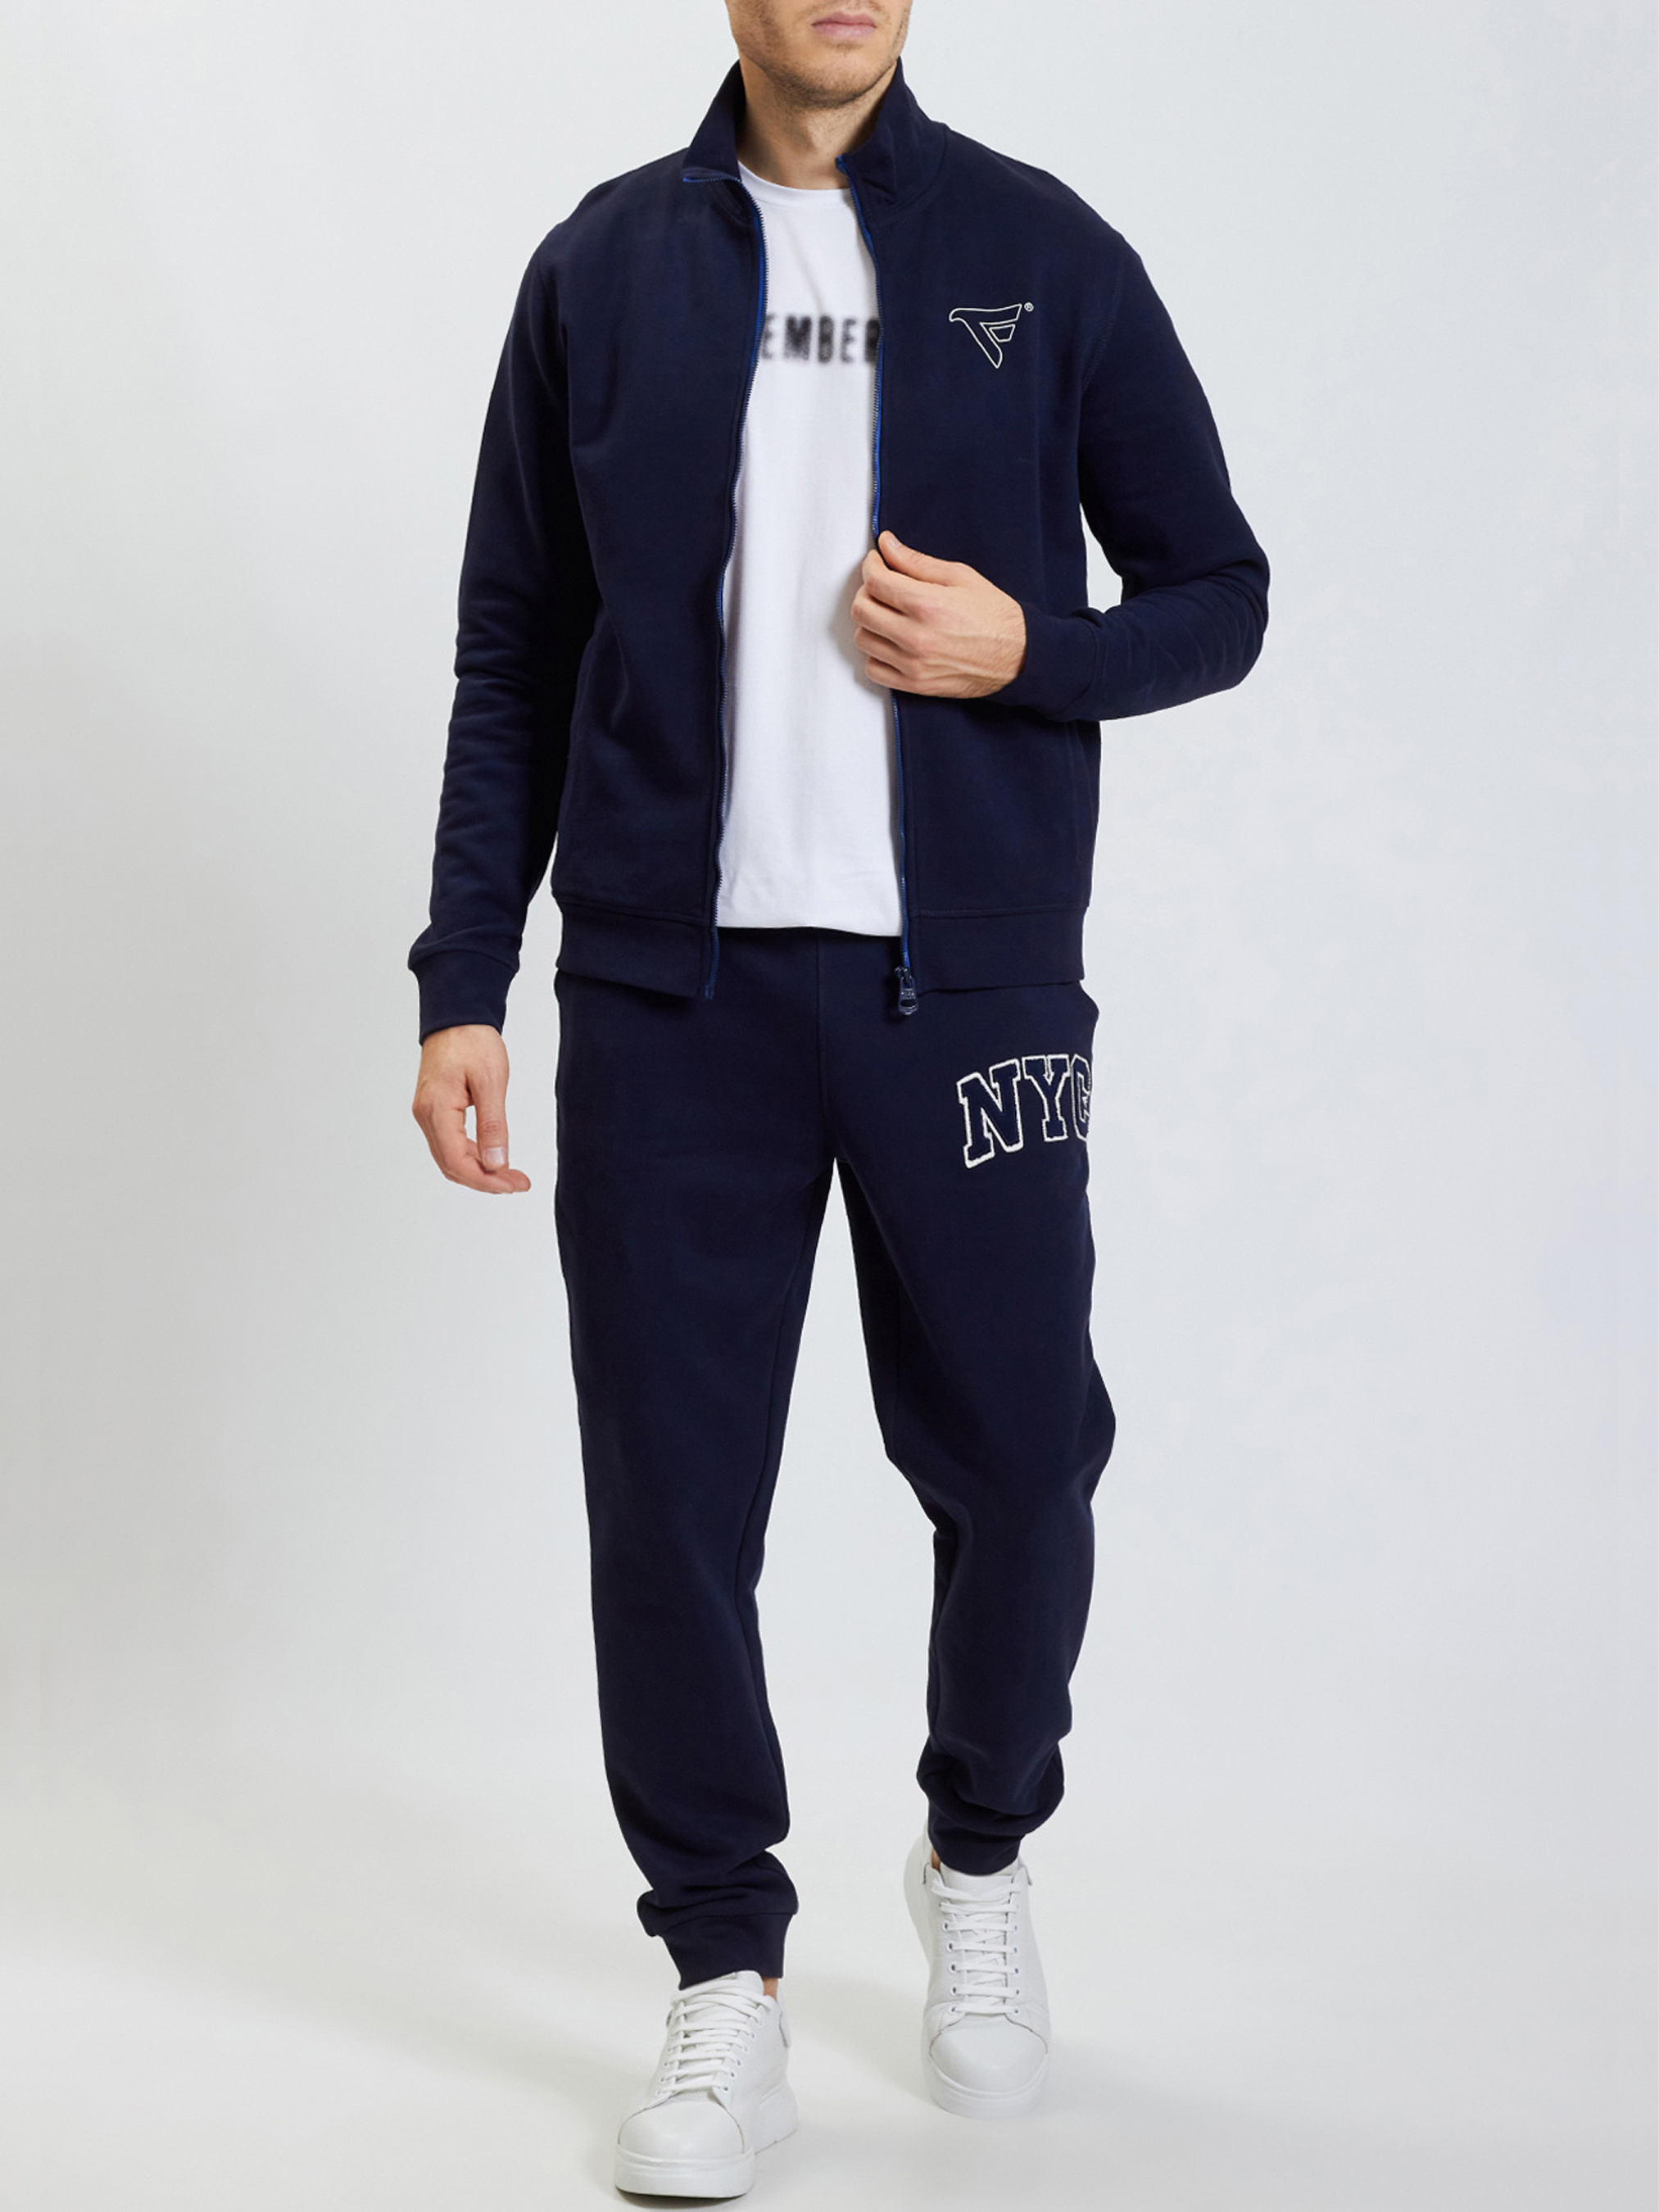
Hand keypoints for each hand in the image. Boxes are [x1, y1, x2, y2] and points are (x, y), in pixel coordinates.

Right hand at [412, 1024, 531, 1193]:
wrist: (457, 1015)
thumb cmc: (473, 1041)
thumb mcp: (491, 1082)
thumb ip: (493, 1126)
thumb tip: (496, 1164)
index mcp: (437, 1109)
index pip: (457, 1162)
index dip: (486, 1180)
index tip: (514, 1185)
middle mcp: (426, 1115)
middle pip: (451, 1165)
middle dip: (485, 1180)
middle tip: (518, 1183)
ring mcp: (427, 1113)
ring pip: (449, 1157)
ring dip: (479, 1170)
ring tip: (511, 1175)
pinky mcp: (434, 1109)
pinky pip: (449, 1142)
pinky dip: (471, 1155)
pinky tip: (492, 1157)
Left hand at [852, 530, 1026, 697]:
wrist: (1017, 657)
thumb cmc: (994, 616)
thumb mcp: (959, 576)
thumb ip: (917, 562)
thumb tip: (887, 545)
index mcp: (927, 605)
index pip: (875, 582)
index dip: (871, 566)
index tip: (877, 563)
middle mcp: (916, 636)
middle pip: (861, 610)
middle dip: (867, 592)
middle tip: (882, 587)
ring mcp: (913, 664)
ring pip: (863, 639)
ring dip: (871, 623)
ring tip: (889, 615)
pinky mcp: (915, 684)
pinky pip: (873, 669)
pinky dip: (876, 654)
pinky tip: (892, 642)